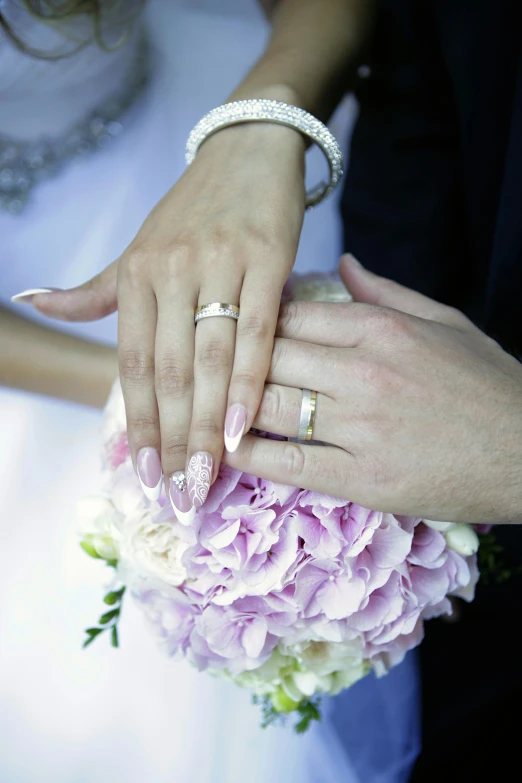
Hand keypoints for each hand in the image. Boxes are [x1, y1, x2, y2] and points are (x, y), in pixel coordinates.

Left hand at [25, 117, 305, 516]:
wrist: (247, 151)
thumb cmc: (193, 211)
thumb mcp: (138, 248)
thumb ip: (94, 290)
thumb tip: (32, 303)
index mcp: (136, 276)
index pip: (132, 366)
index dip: (137, 425)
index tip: (145, 476)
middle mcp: (169, 272)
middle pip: (168, 374)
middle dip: (173, 440)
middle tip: (181, 495)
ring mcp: (218, 265)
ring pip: (208, 360)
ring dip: (207, 426)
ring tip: (208, 477)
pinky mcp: (266, 259)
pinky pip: (258, 331)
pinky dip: (249, 382)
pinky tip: (244, 427)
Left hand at [225, 255, 521, 523]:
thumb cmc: (487, 384)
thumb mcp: (445, 322)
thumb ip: (387, 292)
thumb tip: (343, 263)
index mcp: (382, 328)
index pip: (290, 314)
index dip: (252, 320)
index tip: (232, 329)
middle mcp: (364, 371)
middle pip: (269, 355)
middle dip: (230, 360)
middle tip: (204, 365)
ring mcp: (362, 426)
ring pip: (268, 405)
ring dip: (227, 405)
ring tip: (198, 405)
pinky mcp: (364, 478)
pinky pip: (289, 463)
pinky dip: (249, 455)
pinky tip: (222, 448)